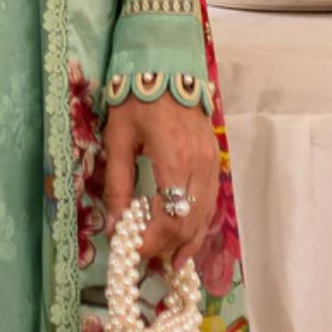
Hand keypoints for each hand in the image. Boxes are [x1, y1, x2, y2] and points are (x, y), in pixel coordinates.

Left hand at [101, 92, 219, 271]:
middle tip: (150, 264)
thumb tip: (115, 225)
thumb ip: (117, 183)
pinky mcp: (215, 160)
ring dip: (186, 242)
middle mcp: (199, 166)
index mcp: (173, 159)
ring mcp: (212, 163)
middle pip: (190, 224)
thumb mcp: (118, 139)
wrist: (166, 67)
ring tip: (169, 261)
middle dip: (169, 248)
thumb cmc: (135, 99)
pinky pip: (210, 202)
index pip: (169, 218)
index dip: (153, 243)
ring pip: (204, 217)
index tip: (134, 253)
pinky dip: (197, 223)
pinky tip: (185, 235)